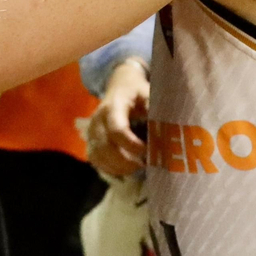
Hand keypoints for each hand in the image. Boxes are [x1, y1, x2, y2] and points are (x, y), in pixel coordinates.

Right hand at [85, 58, 149, 177]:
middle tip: (144, 165)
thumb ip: (153, 109)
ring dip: (118, 167)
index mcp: (113, 106)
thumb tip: (164, 129)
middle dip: (125, 161)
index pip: (117, 130)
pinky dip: (110, 168)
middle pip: (105, 147)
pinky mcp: (91, 141)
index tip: (148, 150)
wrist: (120, 86)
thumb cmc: (137, 92)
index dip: (132, 145)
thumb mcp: (148, 93)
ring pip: (98, 156)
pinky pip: (96, 160)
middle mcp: (98, 120)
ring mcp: (91, 132)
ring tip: (137, 167)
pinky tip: (126, 169)